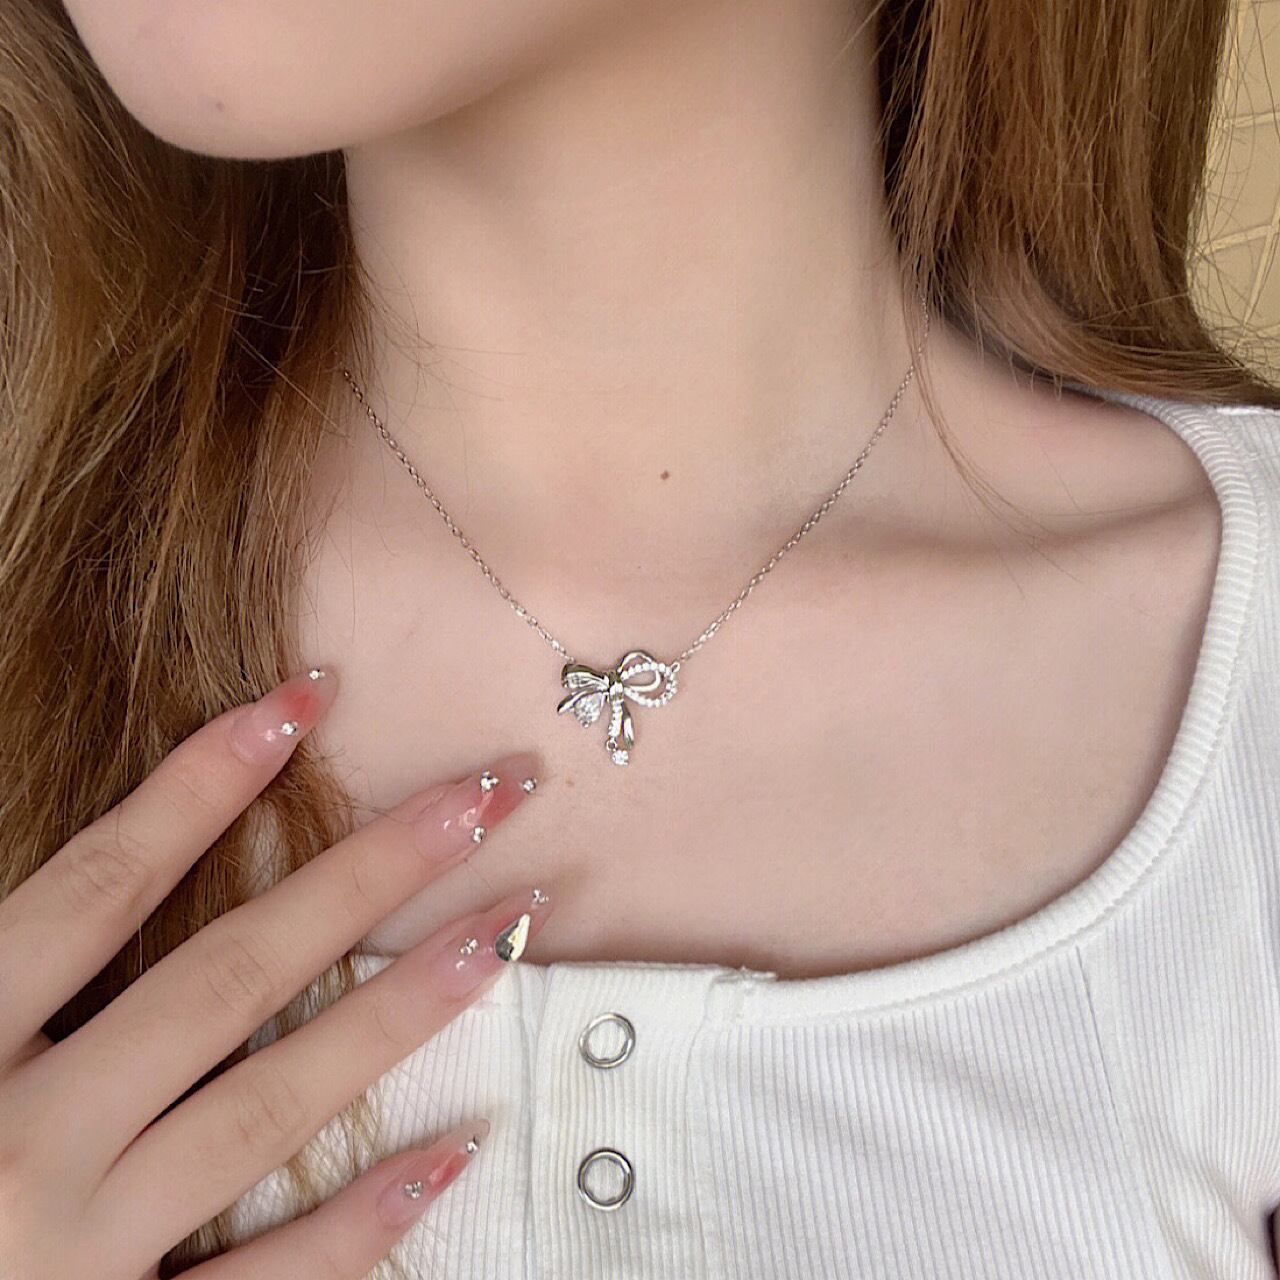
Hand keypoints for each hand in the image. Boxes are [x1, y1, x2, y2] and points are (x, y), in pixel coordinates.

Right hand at [0, 667, 547, 1278]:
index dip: (202, 787)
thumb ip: (1, 961)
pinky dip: (357, 1226)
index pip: (98, 888)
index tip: (306, 701)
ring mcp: (79, 1252)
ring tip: (508, 927)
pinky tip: (452, 1152)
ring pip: (268, 1106)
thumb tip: (102, 877)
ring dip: (400, 1011)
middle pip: (227, 975)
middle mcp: (23, 1140)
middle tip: (488, 795)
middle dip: (368, 874)